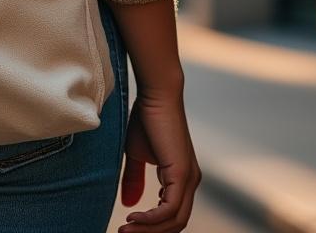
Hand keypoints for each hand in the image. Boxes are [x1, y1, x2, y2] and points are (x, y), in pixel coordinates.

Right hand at [118, 90, 199, 232]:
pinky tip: (133, 217)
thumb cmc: (145, 120)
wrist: (155, 96)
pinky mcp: (182, 174)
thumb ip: (134, 180)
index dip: (151, 226)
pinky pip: (169, 209)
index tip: (128, 228)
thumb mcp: (135, 155)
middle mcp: (190, 181)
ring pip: (174, 221)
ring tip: (125, 230)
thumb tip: (130, 204)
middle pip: (175, 224)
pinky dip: (151, 218)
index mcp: (181, 178)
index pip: (172, 215)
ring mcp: (188, 179)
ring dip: (148, 229)